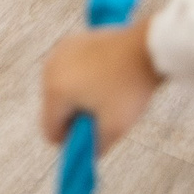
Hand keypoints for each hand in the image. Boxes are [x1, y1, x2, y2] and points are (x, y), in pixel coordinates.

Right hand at [39, 24, 160, 152]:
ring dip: (76, 95)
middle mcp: (49, 70)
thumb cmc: (129, 86)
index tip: (91, 132)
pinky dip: (79, 76)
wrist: (144, 47)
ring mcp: (58, 52)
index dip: (70, 139)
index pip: (50, 130)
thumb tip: (88, 152)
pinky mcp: (70, 41)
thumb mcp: (115, 127)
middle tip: (102, 111)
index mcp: (55, 91)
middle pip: (53, 108)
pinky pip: (67, 69)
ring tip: (104, 91)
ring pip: (60, 87)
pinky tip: (103, 74)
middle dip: (74, 114)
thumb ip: (96, 145)